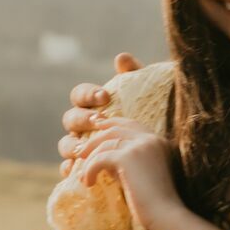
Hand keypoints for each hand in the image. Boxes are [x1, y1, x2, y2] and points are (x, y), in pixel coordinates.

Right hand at [59, 52, 143, 173]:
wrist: (163, 155)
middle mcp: (83, 127)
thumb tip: (122, 58)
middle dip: (83, 119)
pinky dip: (71, 170)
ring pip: (66, 145)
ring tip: (87, 148)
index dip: (88, 94)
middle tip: (100, 122)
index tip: (106, 97)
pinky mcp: (84, 170)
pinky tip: (79, 170)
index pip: (79, 95)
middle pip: (70, 119)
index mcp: (92, 107)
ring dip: (74, 145)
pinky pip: (70, 170)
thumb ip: (135, 75)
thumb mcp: (147, 97)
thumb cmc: (153, 120)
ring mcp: (81, 149)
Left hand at [75, 117, 182, 229]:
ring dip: (90, 160)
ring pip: (105, 144)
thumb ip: (126, 162)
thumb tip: (101, 156)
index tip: (95, 128)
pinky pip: (100, 158)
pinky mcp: (128, 157)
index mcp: (159, 142)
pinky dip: (90, 170)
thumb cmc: (155, 204)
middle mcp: (151, 139)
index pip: (130, 124)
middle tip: (79, 152)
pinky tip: (88, 183)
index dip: (111, 123)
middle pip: (115, 129)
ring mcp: (140, 146)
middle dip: (94, 139)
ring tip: (83, 176)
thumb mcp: (141, 175)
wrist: (166, 216)